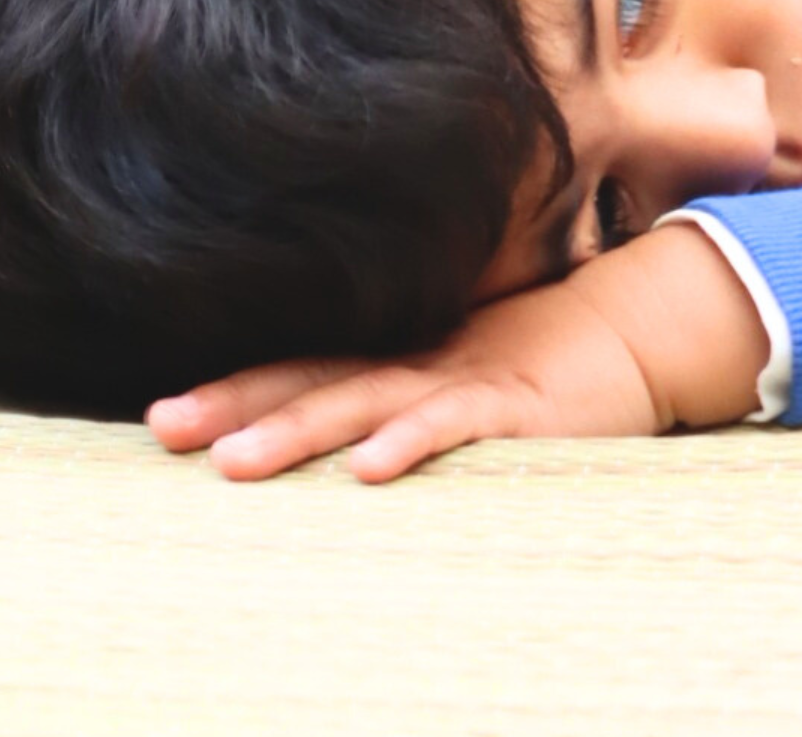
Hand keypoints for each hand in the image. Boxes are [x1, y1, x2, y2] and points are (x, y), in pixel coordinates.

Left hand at [146, 221, 768, 481]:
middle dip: (234, 405)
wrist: (640, 330)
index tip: (162, 416)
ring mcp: (461, 380)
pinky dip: (411, 445)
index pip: (302, 370)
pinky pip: (454, 426)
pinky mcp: (512, 405)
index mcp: (399, 357)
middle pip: (312, 381)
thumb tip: (336, 427)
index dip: (233, 390)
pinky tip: (367, 470)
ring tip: (233, 460)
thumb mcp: (459, 373)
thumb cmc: (546, 362)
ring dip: (297, 430)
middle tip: (163, 429)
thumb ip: (403, 390)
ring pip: (365, 403)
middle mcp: (416, 363)